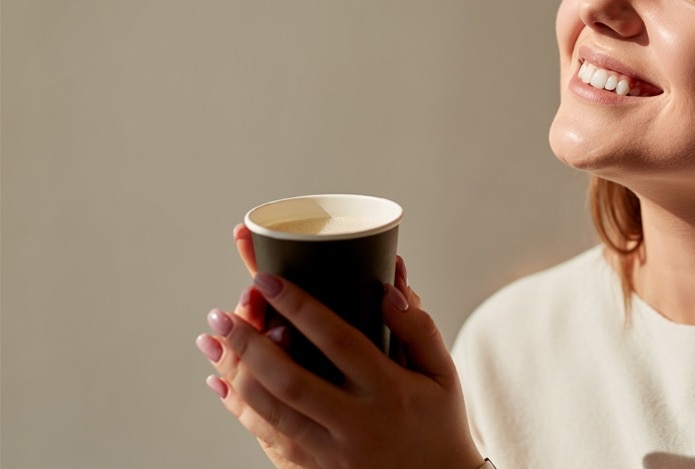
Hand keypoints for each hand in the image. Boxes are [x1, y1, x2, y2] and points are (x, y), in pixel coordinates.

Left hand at [197, 232, 481, 468]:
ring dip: (235, 373)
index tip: (267, 279)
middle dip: (250, 343)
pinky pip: (267, 438)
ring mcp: (331, 453)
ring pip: (270, 413)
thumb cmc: (439, 423)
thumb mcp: (443, 374)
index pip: (339, 341)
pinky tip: (223, 383)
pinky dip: (240, 409)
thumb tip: (390, 290)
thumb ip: (419, 329)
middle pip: (291, 381)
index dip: (300, 308)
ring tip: (213, 341)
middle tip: (222, 312)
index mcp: (390, 391)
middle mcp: (357, 424)